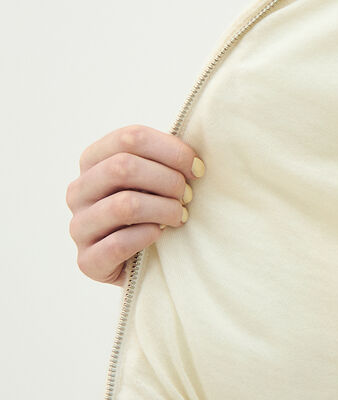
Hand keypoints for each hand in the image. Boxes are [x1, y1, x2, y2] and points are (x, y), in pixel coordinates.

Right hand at [66, 124, 204, 286]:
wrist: (142, 262)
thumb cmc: (153, 209)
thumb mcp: (154, 178)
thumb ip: (165, 159)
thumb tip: (195, 157)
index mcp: (93, 160)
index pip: (130, 137)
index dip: (171, 150)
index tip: (197, 169)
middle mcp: (78, 190)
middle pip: (124, 167)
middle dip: (168, 180)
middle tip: (188, 195)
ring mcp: (79, 226)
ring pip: (125, 205)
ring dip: (164, 210)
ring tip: (180, 216)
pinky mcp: (87, 261)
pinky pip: (119, 243)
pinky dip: (148, 236)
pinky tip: (160, 235)